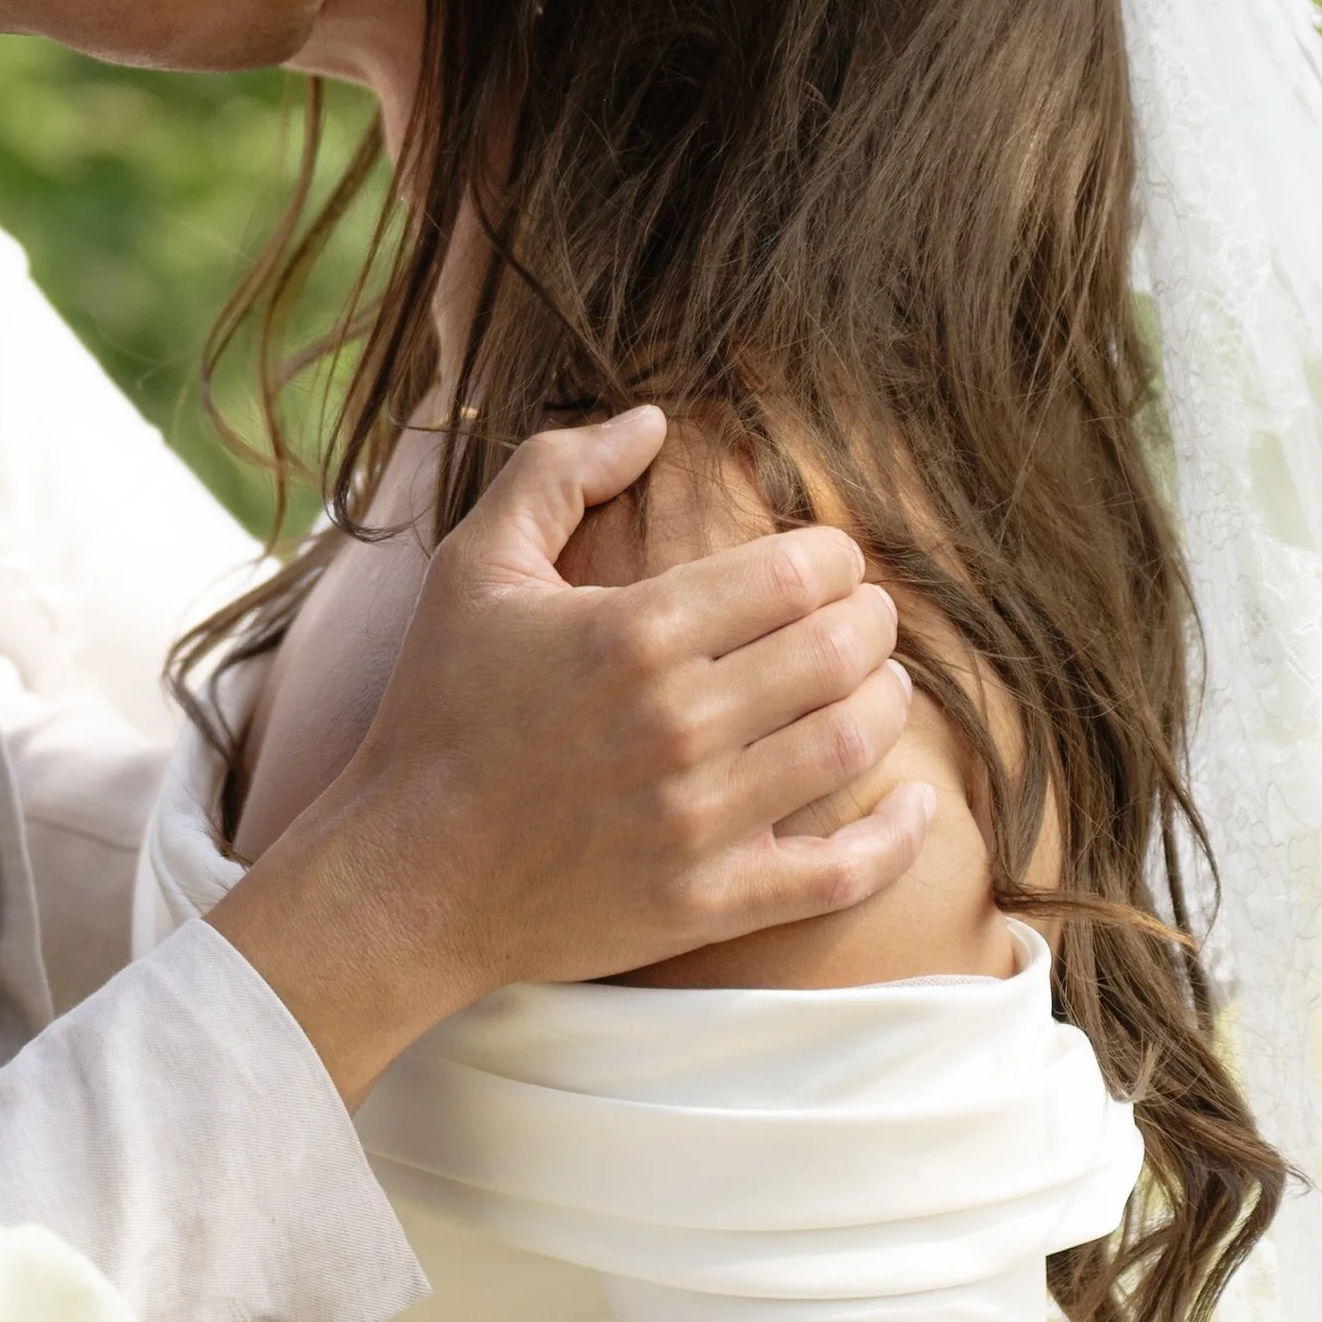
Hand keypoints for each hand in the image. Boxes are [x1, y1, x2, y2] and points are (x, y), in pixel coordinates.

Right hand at [211, 407, 932, 1102]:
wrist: (404, 876)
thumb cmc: (437, 713)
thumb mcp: (473, 569)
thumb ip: (557, 472)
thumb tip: (654, 420)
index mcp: (633, 632)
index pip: (796, 574)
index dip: (833, 558)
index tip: (826, 565)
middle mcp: (678, 724)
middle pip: (841, 649)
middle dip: (869, 621)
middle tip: (860, 619)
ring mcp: (700, 820)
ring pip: (854, 743)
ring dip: (886, 702)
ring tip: (873, 687)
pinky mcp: (709, 902)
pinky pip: (844, 871)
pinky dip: (899, 835)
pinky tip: (917, 802)